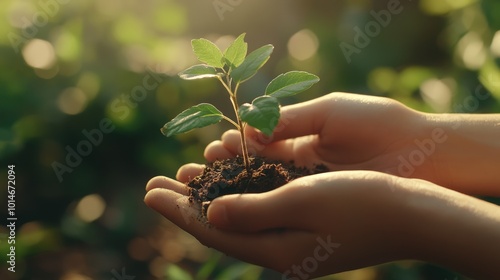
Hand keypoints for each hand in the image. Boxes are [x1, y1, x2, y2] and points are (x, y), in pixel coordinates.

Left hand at [145, 169, 415, 277]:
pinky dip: (238, 199)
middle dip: (186, 207)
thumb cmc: (363, 203)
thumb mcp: (304, 202)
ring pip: (239, 221)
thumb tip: (210, 214)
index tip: (149, 192)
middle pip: (221, 228)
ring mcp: (294, 244)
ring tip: (183, 181)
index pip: (215, 231)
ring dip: (209, 200)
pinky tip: (227, 186)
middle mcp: (281, 253)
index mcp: (277, 251)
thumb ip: (254, 211)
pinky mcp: (306, 231)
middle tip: (153, 186)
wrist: (413, 214)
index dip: (180, 211)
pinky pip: (260, 215)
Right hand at [204, 92, 436, 184]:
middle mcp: (300, 165)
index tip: (208, 148)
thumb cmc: (378, 124)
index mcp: (301, 137)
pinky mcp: (321, 205)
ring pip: (260, 191)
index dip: (229, 147)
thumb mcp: (329, 113)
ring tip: (201, 188)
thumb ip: (289, 121)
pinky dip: (255, 205)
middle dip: (219, 172)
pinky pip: (281, 206)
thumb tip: (247, 130)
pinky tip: (232, 205)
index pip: (254, 144)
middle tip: (189, 174)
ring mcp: (309, 188)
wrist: (421, 152)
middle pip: (250, 170)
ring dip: (229, 190)